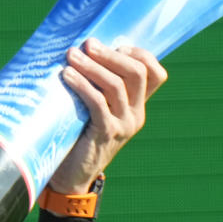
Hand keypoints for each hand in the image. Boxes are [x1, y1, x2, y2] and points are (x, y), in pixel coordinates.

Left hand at [48, 40, 166, 193]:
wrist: (72, 177)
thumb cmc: (78, 135)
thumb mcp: (96, 108)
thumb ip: (99, 86)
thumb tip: (85, 47)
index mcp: (138, 105)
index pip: (155, 72)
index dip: (137, 53)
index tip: (113, 45)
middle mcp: (136, 114)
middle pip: (137, 73)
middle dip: (111, 54)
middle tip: (87, 44)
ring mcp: (123, 125)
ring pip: (116, 85)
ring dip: (92, 66)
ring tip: (71, 56)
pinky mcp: (106, 134)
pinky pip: (98, 103)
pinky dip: (82, 85)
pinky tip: (67, 76)